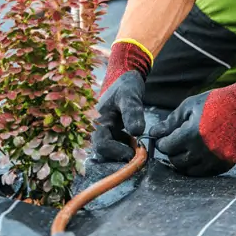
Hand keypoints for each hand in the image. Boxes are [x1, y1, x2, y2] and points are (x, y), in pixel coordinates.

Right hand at [91, 40, 152, 162]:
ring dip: (122, 155)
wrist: (124, 77)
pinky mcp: (109, 134)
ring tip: (137, 148)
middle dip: (120, 158)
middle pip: (102, 154)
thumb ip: (133, 112)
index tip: (134, 153)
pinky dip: (124, 150)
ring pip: (108, 154)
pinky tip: (134, 142)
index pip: (101, 145)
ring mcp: (102, 132)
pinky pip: (113, 149)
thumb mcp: (130, 95)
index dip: (117, 152)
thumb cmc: (125, 85)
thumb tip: (137, 132)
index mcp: (98, 120)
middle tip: (138, 155)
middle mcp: (97, 129)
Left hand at [149, 71, 235, 175]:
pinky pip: (205, 173)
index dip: (162, 142)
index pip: (166, 148)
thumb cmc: (213, 103)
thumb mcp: (188, 107)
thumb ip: (170, 122)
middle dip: (172, 153)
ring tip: (186, 149)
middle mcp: (203, 151)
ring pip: (190, 171)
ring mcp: (216, 159)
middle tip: (175, 143)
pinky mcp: (226, 164)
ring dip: (184, 161)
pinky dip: (198, 166)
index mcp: (191, 135)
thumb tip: (153, 133)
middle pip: (176, 162)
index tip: (164, 138)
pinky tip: (198, 154)